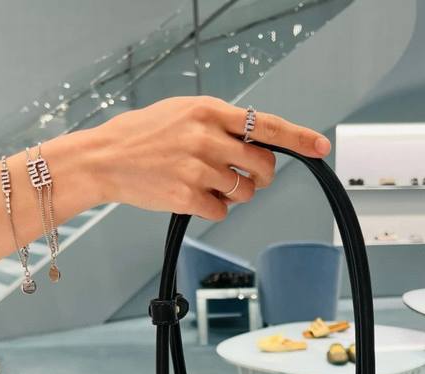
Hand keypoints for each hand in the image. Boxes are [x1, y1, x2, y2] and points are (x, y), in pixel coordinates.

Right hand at [88, 96, 330, 220]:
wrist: (104, 159)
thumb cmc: (141, 136)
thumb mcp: (181, 113)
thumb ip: (218, 123)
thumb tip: (252, 140)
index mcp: (209, 111)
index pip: (266, 124)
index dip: (299, 138)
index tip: (321, 147)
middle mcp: (207, 137)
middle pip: (263, 165)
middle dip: (261, 176)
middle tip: (246, 177)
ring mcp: (198, 168)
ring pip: (245, 192)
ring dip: (235, 195)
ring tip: (207, 185)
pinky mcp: (188, 196)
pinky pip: (222, 212)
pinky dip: (214, 210)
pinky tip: (192, 198)